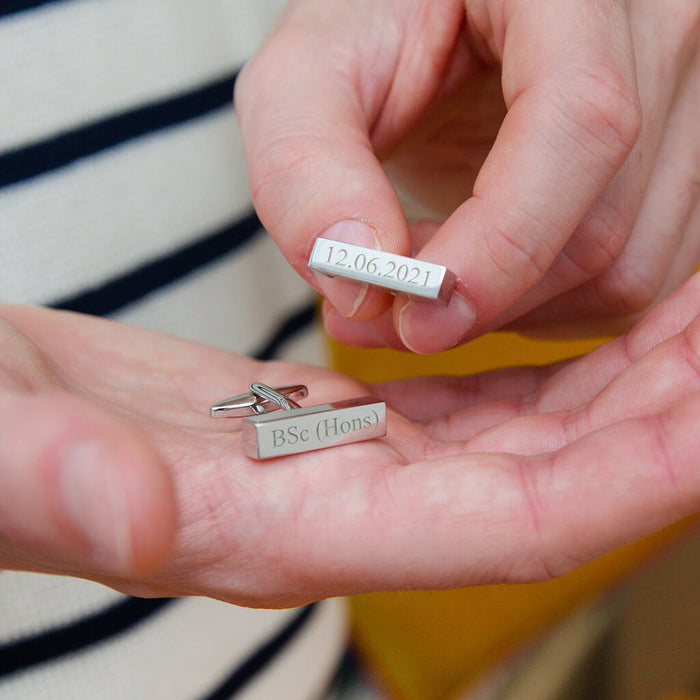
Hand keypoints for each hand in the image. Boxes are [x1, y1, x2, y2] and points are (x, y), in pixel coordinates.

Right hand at [1, 276, 698, 606]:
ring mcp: (340, 472)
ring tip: (690, 327)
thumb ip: (54, 481)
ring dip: (615, 396)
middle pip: (539, 487)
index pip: (495, 523)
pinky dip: (541, 379)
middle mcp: (333, 511)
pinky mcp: (331, 430)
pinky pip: (470, 414)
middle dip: (654, 425)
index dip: (623, 481)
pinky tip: (586, 340)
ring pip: (519, 446)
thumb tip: (128, 514)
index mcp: (276, 526)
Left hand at [236, 0, 699, 351]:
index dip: (502, 243)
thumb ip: (306, 165)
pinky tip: (479, 282)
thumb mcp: (304, 80)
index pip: (581, 119)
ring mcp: (673, 116)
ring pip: (622, 272)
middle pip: (603, 225)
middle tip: (385, 309)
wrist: (426, 41)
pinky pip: (625, 284)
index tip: (419, 317)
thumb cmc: (371, 39)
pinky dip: (541, 308)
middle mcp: (652, 41)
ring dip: (508, 311)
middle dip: (482, 299)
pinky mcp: (664, 181)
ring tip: (423, 282)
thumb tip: (361, 279)